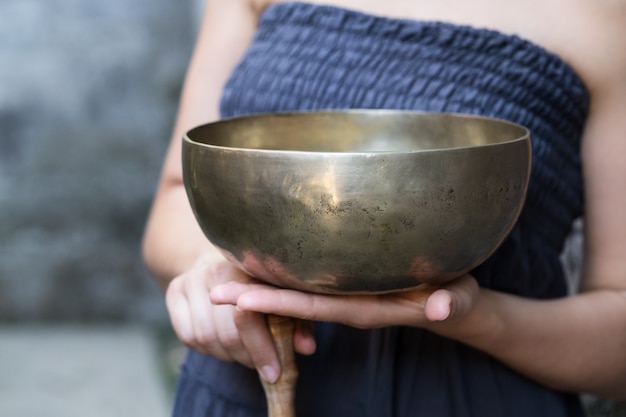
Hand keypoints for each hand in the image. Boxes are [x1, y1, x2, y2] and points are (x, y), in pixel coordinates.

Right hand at [165, 252, 315, 382]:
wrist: (218, 261)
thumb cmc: (260, 284)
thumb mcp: (284, 298)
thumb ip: (298, 323)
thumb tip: (307, 349)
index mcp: (248, 268)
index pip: (251, 314)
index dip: (262, 346)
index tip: (274, 372)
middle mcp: (216, 269)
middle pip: (227, 331)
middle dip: (247, 356)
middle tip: (262, 366)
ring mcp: (191, 279)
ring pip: (207, 338)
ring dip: (228, 355)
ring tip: (244, 354)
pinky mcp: (173, 291)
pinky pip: (188, 336)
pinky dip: (207, 349)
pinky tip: (222, 344)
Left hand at [210, 274, 479, 328]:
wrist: (450, 305)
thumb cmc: (456, 298)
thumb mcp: (459, 299)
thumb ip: (453, 303)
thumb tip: (442, 309)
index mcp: (366, 309)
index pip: (315, 308)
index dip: (279, 303)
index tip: (242, 299)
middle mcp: (347, 304)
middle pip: (294, 301)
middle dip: (254, 297)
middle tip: (213, 289)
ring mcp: (345, 295)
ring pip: (297, 292)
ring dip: (262, 284)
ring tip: (225, 274)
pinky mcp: (347, 285)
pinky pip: (309, 283)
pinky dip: (283, 276)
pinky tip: (263, 263)